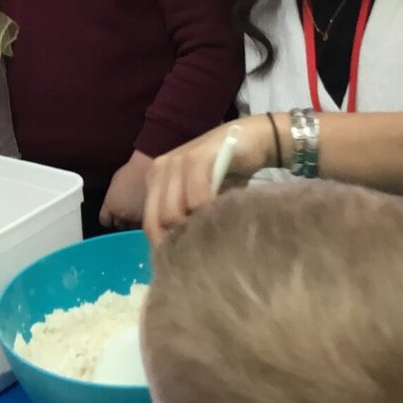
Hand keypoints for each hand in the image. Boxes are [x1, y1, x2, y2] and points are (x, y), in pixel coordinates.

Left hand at [99, 151, 154, 229]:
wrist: (151, 168)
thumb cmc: (132, 171)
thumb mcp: (115, 184)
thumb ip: (112, 199)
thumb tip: (113, 206)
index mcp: (111, 206)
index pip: (105, 221)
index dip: (110, 218)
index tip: (114, 215)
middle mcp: (123, 216)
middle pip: (120, 226)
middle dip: (124, 221)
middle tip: (129, 213)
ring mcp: (138, 219)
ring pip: (134, 228)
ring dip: (136, 223)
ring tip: (141, 212)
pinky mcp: (153, 219)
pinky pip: (147, 225)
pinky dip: (147, 221)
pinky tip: (150, 213)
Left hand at [143, 119, 273, 244]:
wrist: (252, 140)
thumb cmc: (227, 174)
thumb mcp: (201, 199)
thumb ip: (187, 218)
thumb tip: (181, 256)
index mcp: (155, 181)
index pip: (149, 223)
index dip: (164, 246)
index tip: (184, 261)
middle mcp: (159, 170)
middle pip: (158, 221)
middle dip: (180, 240)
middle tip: (204, 249)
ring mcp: (176, 162)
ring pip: (173, 212)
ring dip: (194, 227)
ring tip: (214, 232)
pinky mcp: (197, 158)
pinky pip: (196, 197)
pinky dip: (207, 210)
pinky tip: (221, 214)